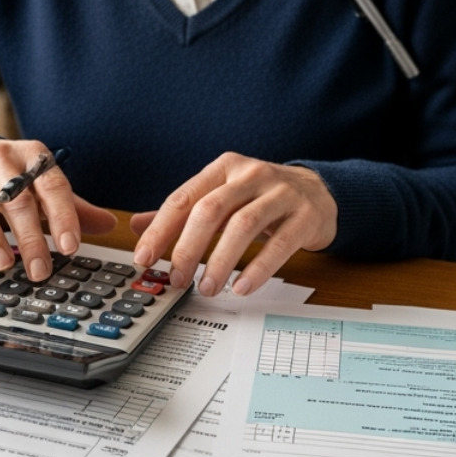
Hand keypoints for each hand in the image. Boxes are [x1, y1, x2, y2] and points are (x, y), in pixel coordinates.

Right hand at [0, 138, 116, 279]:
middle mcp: (1, 161)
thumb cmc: (6, 173)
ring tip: (3, 264)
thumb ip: (70, 205)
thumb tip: (108, 225)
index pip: (52, 186)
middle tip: (40, 270)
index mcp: (32, 157)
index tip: (70, 247)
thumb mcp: (39, 182)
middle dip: (31, 237)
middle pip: (18, 199)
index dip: (63, 216)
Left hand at [130, 153, 336, 296]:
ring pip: (243, 226)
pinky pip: (278, 244)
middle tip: (176, 279)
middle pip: (211, 210)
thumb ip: (182, 211)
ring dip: (220, 261)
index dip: (160, 230)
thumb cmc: (262, 197)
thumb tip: (136, 226)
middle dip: (188, 248)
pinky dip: (257, 268)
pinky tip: (241, 287)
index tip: (143, 257)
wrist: (320, 192)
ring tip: (207, 288)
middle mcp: (250, 175)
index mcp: (223, 168)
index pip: (184, 198)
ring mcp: (281, 193)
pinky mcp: (305, 216)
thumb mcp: (222, 197)